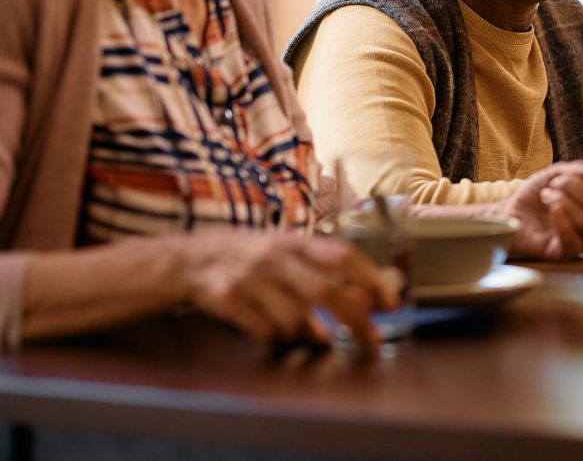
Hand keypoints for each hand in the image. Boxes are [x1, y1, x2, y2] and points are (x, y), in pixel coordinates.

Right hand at [179, 230, 396, 348]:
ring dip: (305, 331)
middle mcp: (275, 256)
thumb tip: (365, 303)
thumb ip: (324, 273)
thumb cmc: (254, 259)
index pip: (343, 256)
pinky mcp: (226, 298)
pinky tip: (267, 323)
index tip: (390, 304)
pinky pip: (264, 329)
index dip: (370, 279)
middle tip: (372, 342)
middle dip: (355, 319)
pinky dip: (274, 334)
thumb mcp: (288, 256)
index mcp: (296, 241)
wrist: (192, 258)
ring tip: (299, 326)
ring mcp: (250, 277)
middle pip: (326, 290)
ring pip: (294, 318)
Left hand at [503, 162, 582, 259]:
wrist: (512, 210)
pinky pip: (574, 242)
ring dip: (563, 200)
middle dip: (574, 186)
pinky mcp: (564, 253)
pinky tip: (552, 209)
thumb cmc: (538, 194)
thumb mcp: (558, 173)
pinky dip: (563, 221)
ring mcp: (582, 241)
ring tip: (546, 195)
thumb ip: (578, 170)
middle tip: (555, 183)